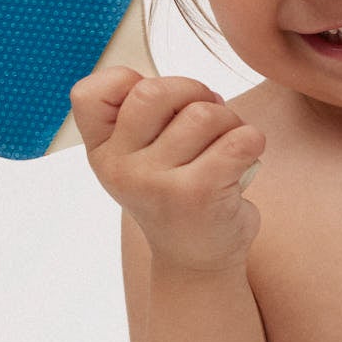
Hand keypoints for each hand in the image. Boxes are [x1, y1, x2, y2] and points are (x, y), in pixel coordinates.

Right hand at [69, 67, 265, 273]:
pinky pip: (239, 139)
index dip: (129, 82)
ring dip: (229, 121)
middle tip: (208, 119)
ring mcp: (156, 182)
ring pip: (205, 113)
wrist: (194, 258)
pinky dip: (252, 141)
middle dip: (194, 93)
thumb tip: (197, 91)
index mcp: (101, 151)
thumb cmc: (173, 192)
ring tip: (226, 147)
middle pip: (155, 90)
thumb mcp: (140, 156)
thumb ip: (146, 114)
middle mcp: (120, 167)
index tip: (157, 108)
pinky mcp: (199, 193)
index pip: (89, 94)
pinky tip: (244, 160)